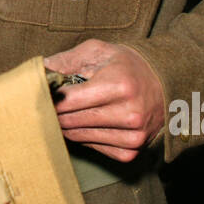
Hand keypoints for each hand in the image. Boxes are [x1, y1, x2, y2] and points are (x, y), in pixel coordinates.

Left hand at [44, 39, 164, 161]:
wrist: (165, 84)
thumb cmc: (127, 65)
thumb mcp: (99, 52)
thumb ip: (65, 61)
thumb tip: (38, 73)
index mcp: (119, 86)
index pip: (68, 101)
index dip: (49, 97)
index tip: (42, 93)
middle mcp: (129, 114)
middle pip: (70, 121)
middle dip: (55, 112)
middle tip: (49, 103)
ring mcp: (132, 136)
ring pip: (78, 136)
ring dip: (67, 125)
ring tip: (69, 110)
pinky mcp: (131, 151)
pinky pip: (93, 148)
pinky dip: (84, 136)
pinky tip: (88, 123)